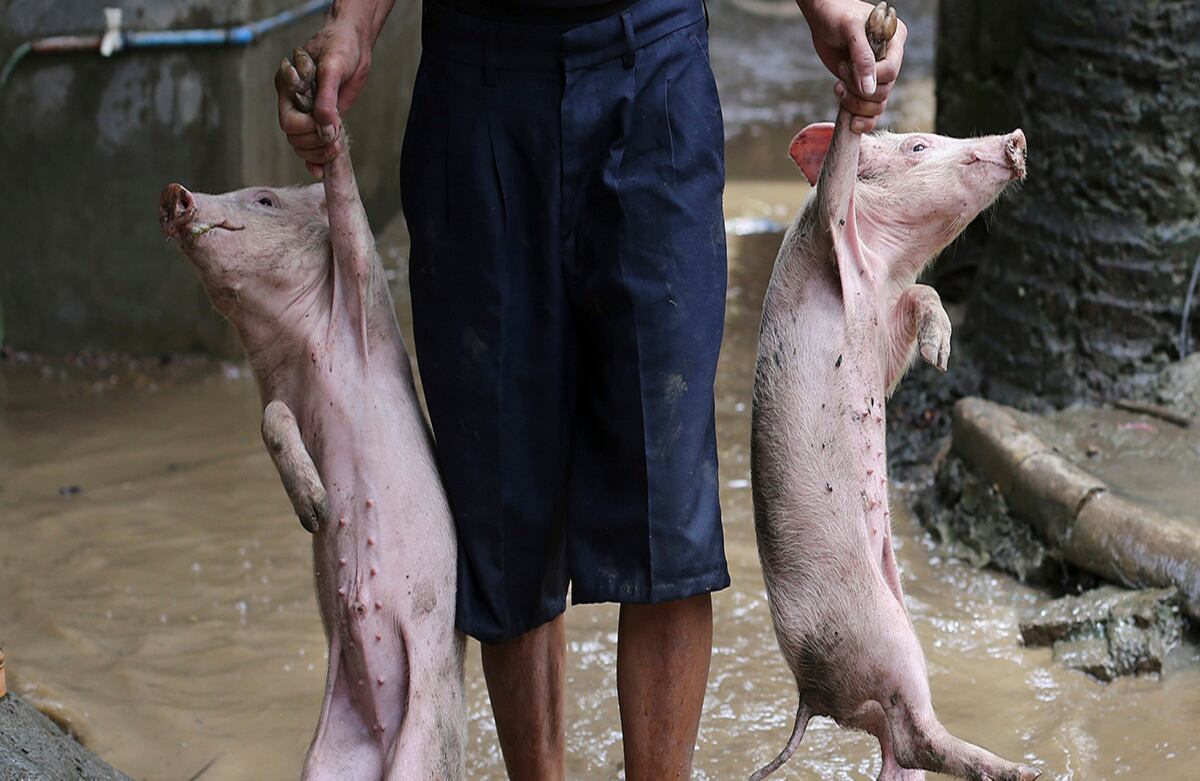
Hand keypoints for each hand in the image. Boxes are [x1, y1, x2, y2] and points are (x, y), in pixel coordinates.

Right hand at [277, 17, 371, 176]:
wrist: (354, 45)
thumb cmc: (340, 48)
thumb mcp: (333, 68)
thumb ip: (326, 96)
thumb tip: (324, 125)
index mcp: (288, 87)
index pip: (289, 121)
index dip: (308, 128)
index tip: (330, 123)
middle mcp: (293, 102)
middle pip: (294, 138)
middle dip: (317, 142)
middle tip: (338, 133)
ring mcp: (306, 113)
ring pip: (301, 146)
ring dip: (320, 152)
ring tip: (338, 144)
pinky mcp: (319, 121)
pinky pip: (310, 148)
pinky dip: (316, 161)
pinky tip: (323, 170)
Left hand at [798, 0, 906, 132]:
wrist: (822, 18)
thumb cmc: (836, 15)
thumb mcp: (850, 28)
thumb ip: (861, 57)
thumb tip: (870, 89)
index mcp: (895, 40)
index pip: (891, 71)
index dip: (871, 78)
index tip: (846, 68)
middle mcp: (890, 59)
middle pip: (884, 91)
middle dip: (858, 91)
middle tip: (840, 73)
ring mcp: (877, 75)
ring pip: (877, 104)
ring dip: (855, 104)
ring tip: (837, 87)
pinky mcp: (864, 86)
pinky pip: (871, 112)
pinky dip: (862, 119)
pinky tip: (850, 121)